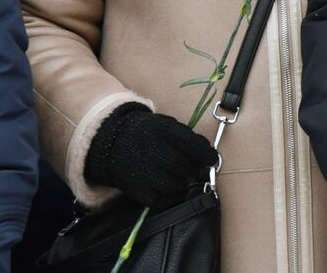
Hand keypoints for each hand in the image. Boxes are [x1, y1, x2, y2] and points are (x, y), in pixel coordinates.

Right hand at [83, 104, 217, 207]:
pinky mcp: (134, 188)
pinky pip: (159, 200)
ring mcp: (140, 170)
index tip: (212, 159)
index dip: (205, 154)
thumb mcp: (167, 125)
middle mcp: (149, 149)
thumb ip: (188, 138)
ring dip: (182, 183)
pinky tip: (171, 188)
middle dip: (193, 169)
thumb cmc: (150, 134)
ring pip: (173, 185)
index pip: (189, 143)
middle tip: (194, 169)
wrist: (114, 142)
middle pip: (182, 166)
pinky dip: (170, 197)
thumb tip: (209, 155)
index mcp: (160, 129)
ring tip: (180, 177)